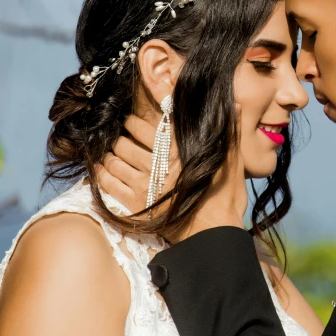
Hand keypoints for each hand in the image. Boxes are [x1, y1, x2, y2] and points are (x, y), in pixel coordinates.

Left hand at [97, 106, 247, 235]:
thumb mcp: (232, 161)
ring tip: (110, 154)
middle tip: (119, 138)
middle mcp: (158, 164)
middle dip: (120, 139)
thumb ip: (230, 131)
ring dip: (110, 156)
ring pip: (116, 162)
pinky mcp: (137, 204)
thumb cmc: (225, 196)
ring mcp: (145, 185)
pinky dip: (102, 176)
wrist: (214, 231)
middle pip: (127, 144)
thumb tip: (235, 104)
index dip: (135, 122)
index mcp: (179, 150)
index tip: (131, 121)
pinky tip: (99, 170)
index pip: (149, 128)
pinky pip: (111, 186)